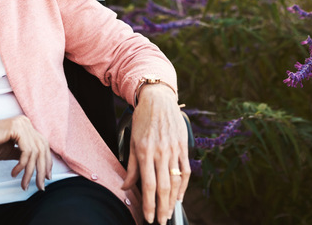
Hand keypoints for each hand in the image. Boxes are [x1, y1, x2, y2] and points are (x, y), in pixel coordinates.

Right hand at [0, 116, 51, 190]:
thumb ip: (24, 155)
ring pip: (35, 152)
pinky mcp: (16, 128)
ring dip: (30, 171)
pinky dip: (22, 165)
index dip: (47, 162)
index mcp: (25, 126)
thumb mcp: (10, 152)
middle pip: (42, 148)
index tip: (46, 177)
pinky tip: (14, 173)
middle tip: (40, 185)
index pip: (42, 145)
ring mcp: (21, 124)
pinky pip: (26, 151)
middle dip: (42, 169)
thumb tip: (36, 166)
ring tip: (24, 183)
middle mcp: (26, 123)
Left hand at [122, 86, 189, 224]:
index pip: (148, 185)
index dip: (149, 205)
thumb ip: (131, 167)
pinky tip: (180, 196)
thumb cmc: (143, 119)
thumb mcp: (132, 141)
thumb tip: (126, 187)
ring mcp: (174, 149)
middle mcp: (160, 152)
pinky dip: (184, 185)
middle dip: (162, 208)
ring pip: (176, 181)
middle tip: (160, 221)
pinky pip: (185, 170)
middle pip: (163, 187)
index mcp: (145, 152)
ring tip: (169, 212)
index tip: (148, 217)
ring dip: (173, 200)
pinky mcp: (183, 146)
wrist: (158, 99)